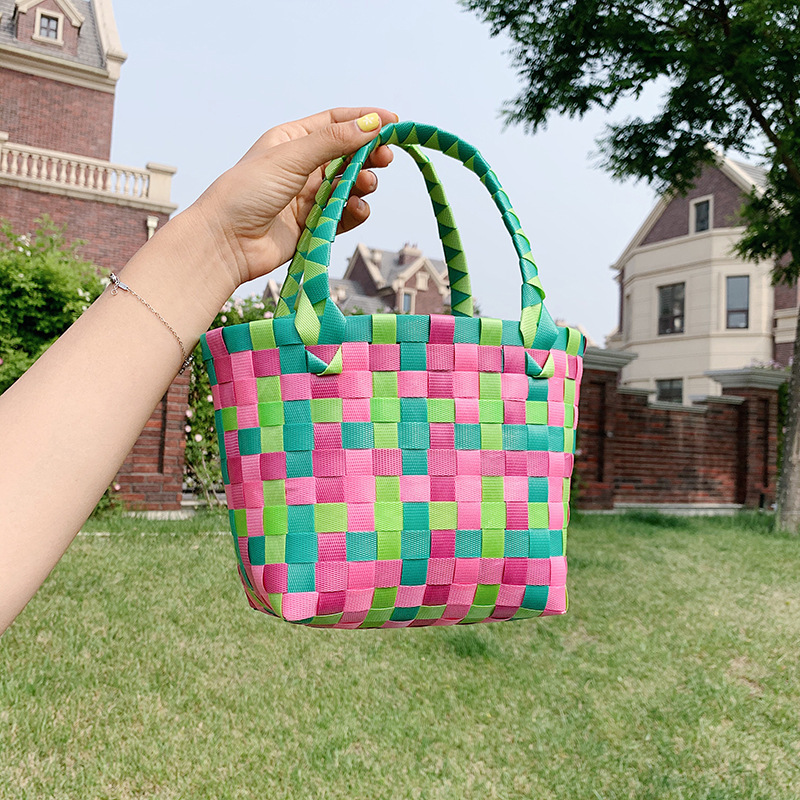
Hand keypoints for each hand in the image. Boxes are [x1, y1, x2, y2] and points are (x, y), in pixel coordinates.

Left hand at [185, 107, 397, 293]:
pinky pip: (345, 215)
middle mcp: (302, 167)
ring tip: (365, 186)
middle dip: (369, 155)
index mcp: (292, 141)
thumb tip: (372, 124)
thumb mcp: (291, 157)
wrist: (226, 243)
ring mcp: (309, 197)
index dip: (365, 120)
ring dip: (363, 184)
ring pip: (349, 185)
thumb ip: (333, 141)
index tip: (394, 123)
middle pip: (348, 154)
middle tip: (386, 158)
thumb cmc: (246, 192)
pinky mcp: (314, 225)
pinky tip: (357, 209)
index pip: (336, 123)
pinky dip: (355, 211)